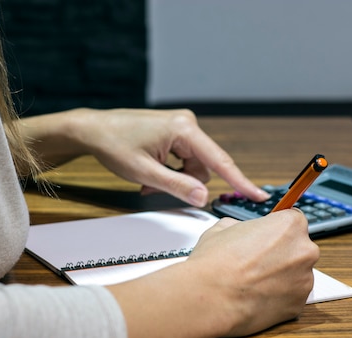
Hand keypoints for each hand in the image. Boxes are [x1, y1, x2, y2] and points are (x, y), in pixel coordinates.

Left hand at [67, 108, 269, 206]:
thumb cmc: (114, 145)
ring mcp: (181, 128)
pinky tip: (150, 172)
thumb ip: (177, 186)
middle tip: (153, 188)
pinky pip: (182, 160)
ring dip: (173, 179)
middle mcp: (187, 124)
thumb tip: (204, 197)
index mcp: (184, 129)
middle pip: (202, 168)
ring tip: (147, 181)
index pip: (219, 161)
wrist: (94, 130)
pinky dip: (169, 171)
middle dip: (183, 183)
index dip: (240, 181)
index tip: (258, 196)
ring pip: (191, 167)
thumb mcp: (144, 172)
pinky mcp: (174, 133)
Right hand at [108, 208, 317, 337]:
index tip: (267, 240)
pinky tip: (251, 299)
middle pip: (298, 248)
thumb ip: (237, 228)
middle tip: (252, 264)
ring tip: (248, 284)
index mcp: (287, 224)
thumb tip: (237, 231)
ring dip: (278, 278)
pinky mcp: (297, 306)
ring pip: (295, 274)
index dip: (275, 232)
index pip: (293, 220)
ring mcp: (302, 280)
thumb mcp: (219, 232)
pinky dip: (276, 299)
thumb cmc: (209, 261)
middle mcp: (302, 250)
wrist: (205, 296)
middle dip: (279, 255)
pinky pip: (289, 297)